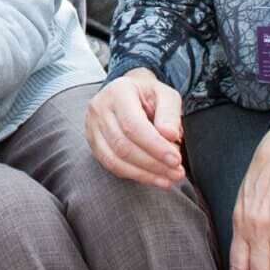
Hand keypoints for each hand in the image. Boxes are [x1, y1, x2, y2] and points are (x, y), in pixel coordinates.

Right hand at [85, 67, 184, 187]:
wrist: (128, 92)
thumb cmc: (148, 95)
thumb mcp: (166, 95)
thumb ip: (170, 113)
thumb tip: (170, 136)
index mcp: (118, 91)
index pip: (133, 125)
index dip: (155, 146)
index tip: (176, 159)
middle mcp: (100, 108)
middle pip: (123, 145)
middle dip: (153, 164)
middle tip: (177, 172)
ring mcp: (92, 127)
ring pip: (115, 159)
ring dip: (145, 174)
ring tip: (168, 178)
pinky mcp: (93, 143)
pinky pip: (111, 165)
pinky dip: (134, 175)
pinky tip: (152, 177)